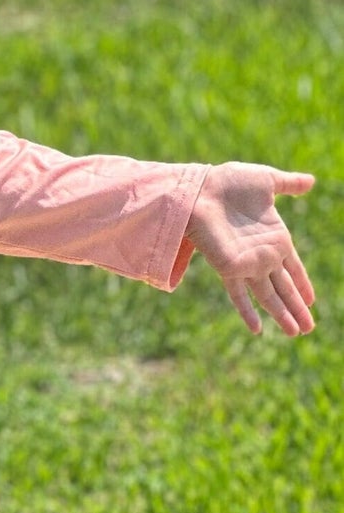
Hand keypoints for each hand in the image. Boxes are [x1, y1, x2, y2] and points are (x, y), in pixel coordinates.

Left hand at [185, 162, 316, 336]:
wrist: (200, 187)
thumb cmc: (229, 182)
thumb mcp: (266, 179)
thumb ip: (289, 184)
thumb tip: (311, 181)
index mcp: (274, 238)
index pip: (292, 269)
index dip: (302, 284)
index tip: (311, 300)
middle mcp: (262, 255)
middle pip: (284, 288)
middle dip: (297, 308)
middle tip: (308, 329)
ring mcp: (246, 264)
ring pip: (269, 296)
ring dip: (282, 315)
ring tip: (296, 333)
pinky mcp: (230, 268)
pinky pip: (240, 295)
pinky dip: (248, 312)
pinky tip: (257, 330)